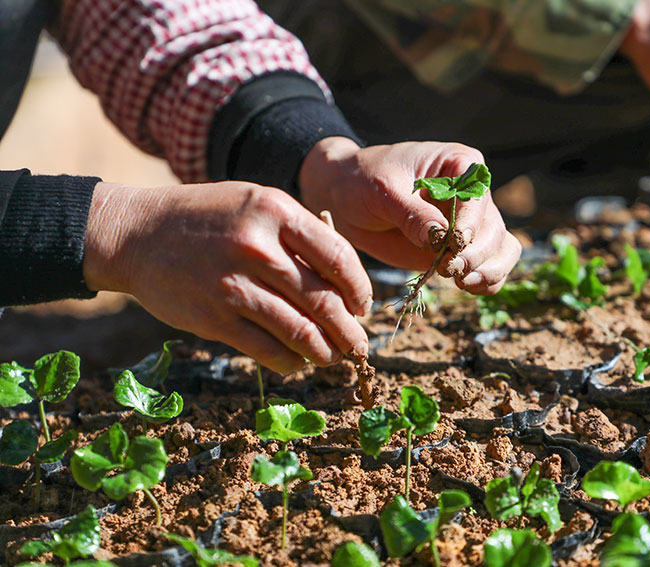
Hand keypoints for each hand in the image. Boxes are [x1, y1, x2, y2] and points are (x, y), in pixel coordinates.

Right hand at [83, 181, 371, 373]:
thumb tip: (345, 281)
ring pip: (300, 331)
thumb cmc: (208, 219)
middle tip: (359, 345)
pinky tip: (299, 362)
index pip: (339, 258)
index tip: (362, 306)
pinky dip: (292, 362)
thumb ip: (299, 235)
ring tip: (333, 357)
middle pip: (324, 301)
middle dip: (350, 331)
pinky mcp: (214, 317)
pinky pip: (267, 349)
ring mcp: (233, 285)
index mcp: (276, 212)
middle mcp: (257, 248)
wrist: (136, 234)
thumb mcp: (256, 205)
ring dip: (325, 351)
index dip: (360, 289)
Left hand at [299, 138, 521, 294]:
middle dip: (478, 252)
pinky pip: (489, 268)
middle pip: (494, 227)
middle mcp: (473, 195)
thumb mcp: (383, 189)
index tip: (455, 242)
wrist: (345, 199)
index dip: (471, 222)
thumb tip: (440, 238)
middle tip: (452, 268)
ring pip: (501, 249)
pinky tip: (467, 287)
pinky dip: (486, 282)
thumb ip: (412, 212)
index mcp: (460, 164)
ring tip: (463, 281)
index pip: (479, 195)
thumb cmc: (363, 180)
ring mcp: (469, 225)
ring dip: (489, 270)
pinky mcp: (460, 251)